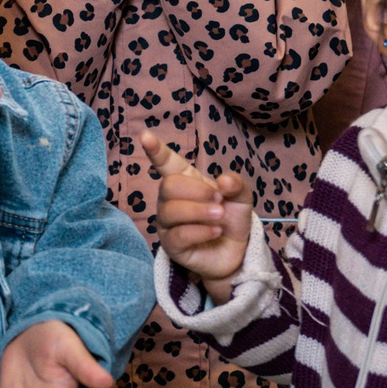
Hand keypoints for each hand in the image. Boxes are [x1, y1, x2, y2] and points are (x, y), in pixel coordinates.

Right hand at [142, 129, 250, 300]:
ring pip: (171, 210)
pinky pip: (179, 234)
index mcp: (185, 180)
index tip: (145, 136)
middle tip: (219, 199)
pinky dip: (201, 231)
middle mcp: (170, 200)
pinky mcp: (171, 245)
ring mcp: (168, 223)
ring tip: (219, 216)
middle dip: (197, 191)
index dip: (156, 150)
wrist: (236, 251)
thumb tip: (223, 181)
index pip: (166, 162)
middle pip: (168, 186)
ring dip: (200, 211)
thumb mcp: (241, 197)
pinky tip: (215, 231)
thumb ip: (236, 184)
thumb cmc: (231, 219)